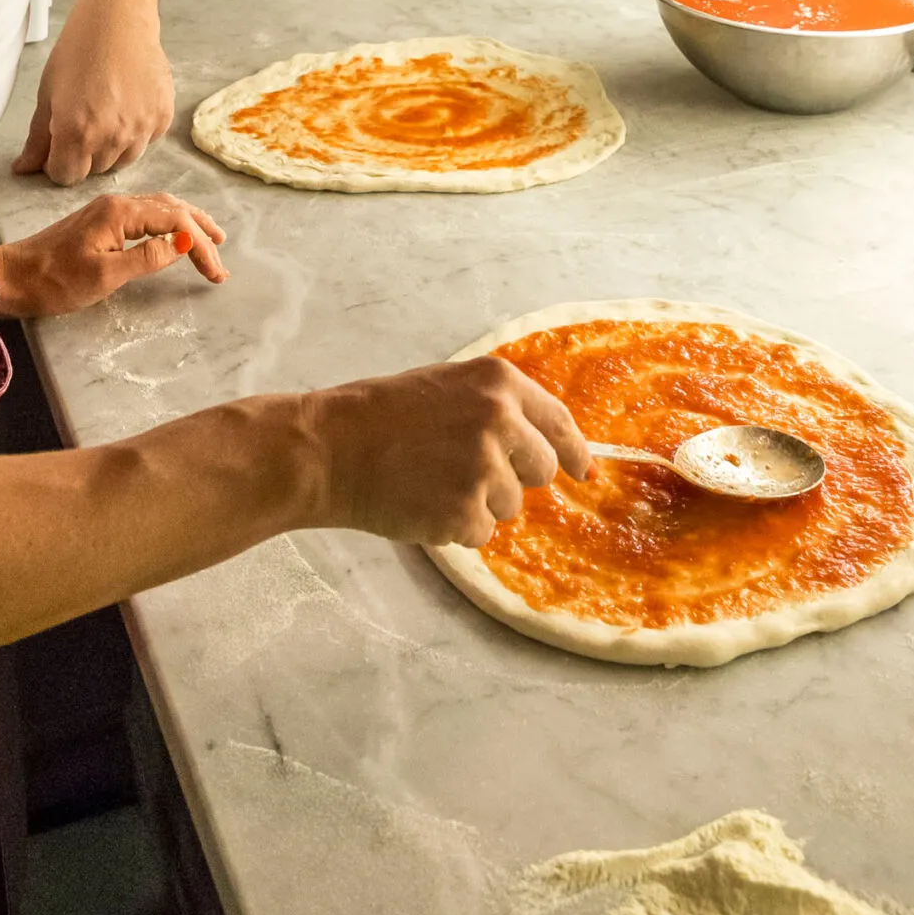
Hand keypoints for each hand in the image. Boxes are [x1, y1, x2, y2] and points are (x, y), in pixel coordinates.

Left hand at [0, 191, 227, 317]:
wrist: (13, 277)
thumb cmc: (55, 281)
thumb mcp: (105, 275)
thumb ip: (147, 258)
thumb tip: (183, 243)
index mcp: (120, 212)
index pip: (177, 220)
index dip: (202, 244)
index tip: (216, 273)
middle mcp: (117, 202)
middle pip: (173, 207)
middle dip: (202, 230)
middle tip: (223, 255)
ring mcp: (107, 210)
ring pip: (160, 208)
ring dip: (188, 223)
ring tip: (211, 240)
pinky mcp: (100, 221)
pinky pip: (146, 214)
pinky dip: (169, 223)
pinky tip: (174, 234)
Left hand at [13, 0, 173, 185]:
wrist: (118, 20)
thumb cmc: (78, 51)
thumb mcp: (48, 94)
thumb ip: (38, 138)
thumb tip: (23, 170)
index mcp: (76, 133)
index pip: (66, 176)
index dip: (58, 162)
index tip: (59, 144)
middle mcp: (111, 138)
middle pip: (94, 170)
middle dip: (84, 154)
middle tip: (84, 120)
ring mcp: (141, 129)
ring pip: (123, 160)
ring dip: (112, 146)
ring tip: (107, 112)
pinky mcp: (162, 117)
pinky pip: (146, 140)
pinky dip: (136, 130)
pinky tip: (128, 103)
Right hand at [303, 355, 589, 547]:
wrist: (329, 447)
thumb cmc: (380, 416)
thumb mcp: (446, 386)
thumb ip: (496, 408)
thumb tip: (544, 447)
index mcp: (499, 382)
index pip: (558, 422)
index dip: (574, 451)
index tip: (584, 472)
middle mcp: (501, 420)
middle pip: (541, 469)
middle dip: (513, 478)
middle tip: (462, 472)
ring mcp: (485, 467)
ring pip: (510, 505)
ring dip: (477, 503)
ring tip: (428, 480)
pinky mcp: (466, 510)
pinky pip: (480, 532)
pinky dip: (453, 527)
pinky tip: (420, 503)